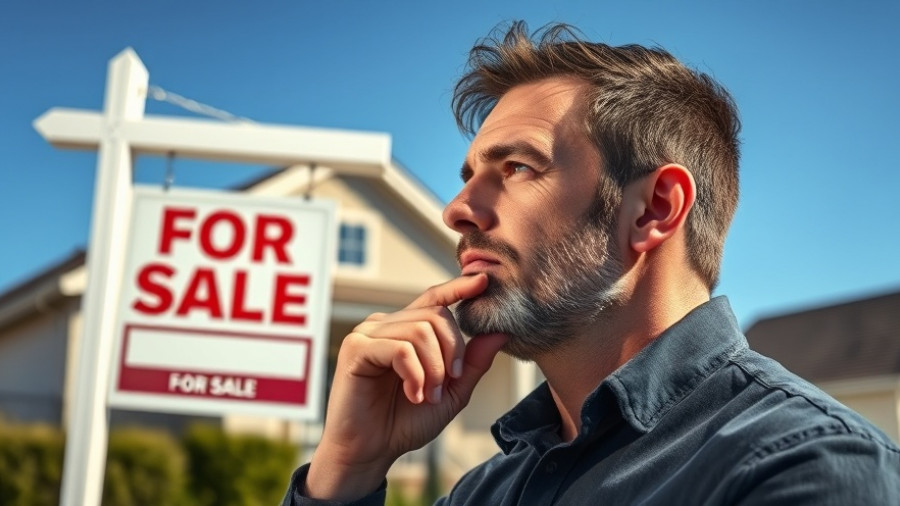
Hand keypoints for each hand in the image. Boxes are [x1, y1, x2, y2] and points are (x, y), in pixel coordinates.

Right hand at [304, 273, 507, 500]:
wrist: (371, 451)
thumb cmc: (404, 422)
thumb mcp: (451, 393)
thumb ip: (473, 364)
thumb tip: (500, 333)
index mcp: (406, 330)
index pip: (435, 298)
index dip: (458, 287)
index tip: (483, 281)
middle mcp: (386, 324)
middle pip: (436, 316)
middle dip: (452, 352)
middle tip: (446, 385)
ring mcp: (368, 333)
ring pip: (420, 331)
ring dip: (433, 369)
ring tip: (427, 396)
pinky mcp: (356, 347)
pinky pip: (400, 348)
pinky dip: (414, 374)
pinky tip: (413, 394)